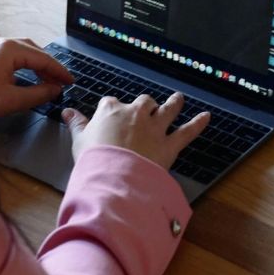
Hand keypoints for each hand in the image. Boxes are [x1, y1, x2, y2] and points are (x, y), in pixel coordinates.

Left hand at [0, 34, 70, 118]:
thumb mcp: (12, 100)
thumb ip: (39, 94)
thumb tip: (55, 90)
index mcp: (8, 49)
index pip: (42, 58)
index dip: (58, 71)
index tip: (70, 80)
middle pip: (33, 50)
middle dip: (48, 67)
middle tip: (60, 83)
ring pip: (22, 51)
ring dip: (35, 66)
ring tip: (46, 82)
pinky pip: (9, 54)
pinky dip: (21, 65)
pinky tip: (27, 77)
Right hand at [63, 93, 208, 172]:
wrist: (113, 176)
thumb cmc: (94, 159)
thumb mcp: (79, 140)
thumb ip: (76, 124)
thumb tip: (67, 112)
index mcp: (111, 111)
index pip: (111, 104)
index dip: (112, 110)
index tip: (111, 115)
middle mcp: (135, 114)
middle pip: (143, 103)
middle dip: (145, 105)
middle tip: (147, 109)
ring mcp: (153, 127)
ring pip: (167, 109)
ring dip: (174, 103)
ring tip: (178, 99)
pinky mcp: (168, 144)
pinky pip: (187, 131)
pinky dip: (198, 124)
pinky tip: (206, 117)